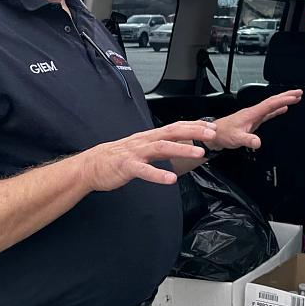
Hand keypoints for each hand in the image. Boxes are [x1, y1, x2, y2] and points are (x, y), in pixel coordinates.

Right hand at [82, 120, 218, 187]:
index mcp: (150, 136)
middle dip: (194, 131)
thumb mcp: (143, 148)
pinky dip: (157, 174)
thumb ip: (160, 145)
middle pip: (172, 132)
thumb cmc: (119, 157)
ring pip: (161, 147)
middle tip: (212, 134)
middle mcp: (144, 140)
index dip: (194, 126)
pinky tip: (170, 180)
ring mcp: (136, 153)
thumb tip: (180, 144)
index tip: (212, 127)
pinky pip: (144, 170)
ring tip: (199, 153)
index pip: (176, 127)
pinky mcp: (127, 166)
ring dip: (181, 148)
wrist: (92, 165)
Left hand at [211, 89, 301, 150]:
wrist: (214, 135)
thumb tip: (258, 142)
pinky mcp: (253, 120)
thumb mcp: (236, 139)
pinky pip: (268, 112)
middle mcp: (253, 112)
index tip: (294, 96)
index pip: (270, 104)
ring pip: (271, 105)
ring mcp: (254, 116)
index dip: (283, 99)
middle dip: (286, 95)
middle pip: (273, 101)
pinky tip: (283, 109)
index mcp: (251, 113)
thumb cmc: (223, 134)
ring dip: (283, 100)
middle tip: (299, 92)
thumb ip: (247, 140)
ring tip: (295, 97)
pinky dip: (277, 109)